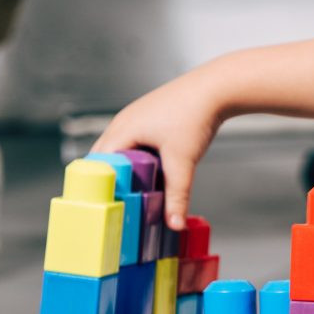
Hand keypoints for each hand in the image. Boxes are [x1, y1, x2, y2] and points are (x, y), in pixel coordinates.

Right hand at [91, 69, 227, 231]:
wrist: (216, 88)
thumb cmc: (195, 116)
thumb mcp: (183, 162)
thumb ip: (177, 196)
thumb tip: (174, 225)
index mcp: (122, 130)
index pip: (96, 164)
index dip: (97, 187)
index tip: (101, 208)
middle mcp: (123, 121)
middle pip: (104, 157)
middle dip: (109, 181)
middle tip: (114, 206)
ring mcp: (135, 117)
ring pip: (119, 149)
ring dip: (123, 170)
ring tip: (130, 195)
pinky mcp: (149, 117)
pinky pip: (132, 142)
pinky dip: (135, 159)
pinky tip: (148, 174)